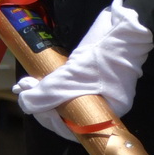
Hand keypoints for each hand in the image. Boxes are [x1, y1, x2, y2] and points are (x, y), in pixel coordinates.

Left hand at [17, 0, 151, 140]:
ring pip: (70, 97)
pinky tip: (42, 78)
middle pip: (71, 112)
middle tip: (26, 90)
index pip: (75, 126)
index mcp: (110, 111)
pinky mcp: (97, 74)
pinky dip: (56, 82)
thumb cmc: (103, 58)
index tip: (33, 105)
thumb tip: (25, 103)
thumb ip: (45, 95)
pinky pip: (74, 85)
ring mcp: (103, 87)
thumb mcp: (71, 78)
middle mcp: (108, 103)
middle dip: (45, 103)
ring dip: (47, 91)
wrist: (127, 28)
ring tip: (29, 83)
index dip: (50, 119)